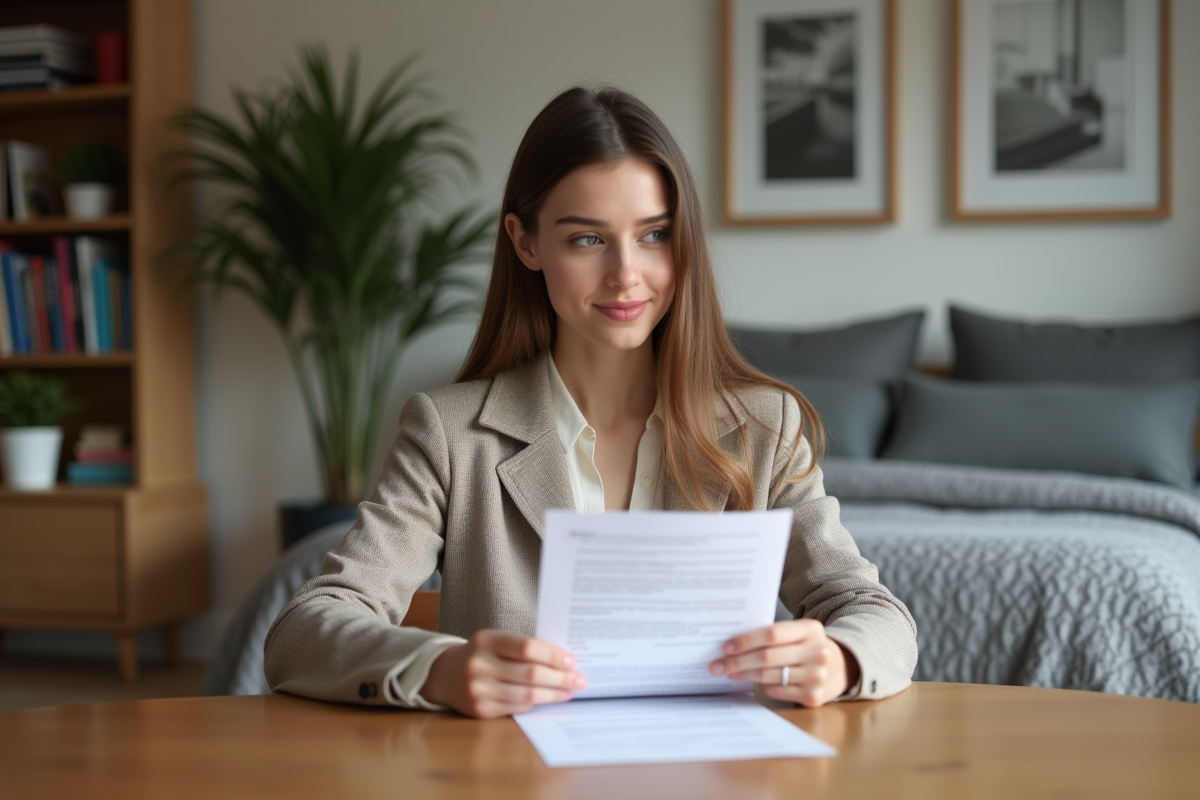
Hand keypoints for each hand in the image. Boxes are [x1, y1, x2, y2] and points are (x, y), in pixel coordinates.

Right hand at [420, 630, 586, 718]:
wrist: (443, 674)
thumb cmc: (480, 654)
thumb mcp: (495, 641)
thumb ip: (522, 647)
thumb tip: (563, 660)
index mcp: (486, 640)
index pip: (526, 647)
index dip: (552, 655)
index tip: (572, 661)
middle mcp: (479, 665)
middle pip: (531, 674)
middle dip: (560, 678)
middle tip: (580, 680)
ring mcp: (478, 689)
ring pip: (527, 695)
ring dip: (554, 694)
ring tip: (570, 691)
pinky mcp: (480, 710)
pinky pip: (517, 707)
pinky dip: (535, 703)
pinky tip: (548, 698)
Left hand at [708, 618, 859, 707]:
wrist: (841, 667)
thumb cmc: (807, 646)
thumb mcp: (798, 633)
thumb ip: (773, 634)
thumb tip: (732, 643)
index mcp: (811, 629)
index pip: (772, 634)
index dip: (746, 640)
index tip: (725, 647)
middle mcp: (817, 652)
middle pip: (767, 657)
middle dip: (737, 661)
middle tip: (716, 665)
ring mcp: (817, 676)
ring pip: (769, 676)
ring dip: (744, 674)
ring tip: (728, 672)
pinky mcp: (814, 697)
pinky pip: (777, 691)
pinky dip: (762, 686)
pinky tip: (753, 682)